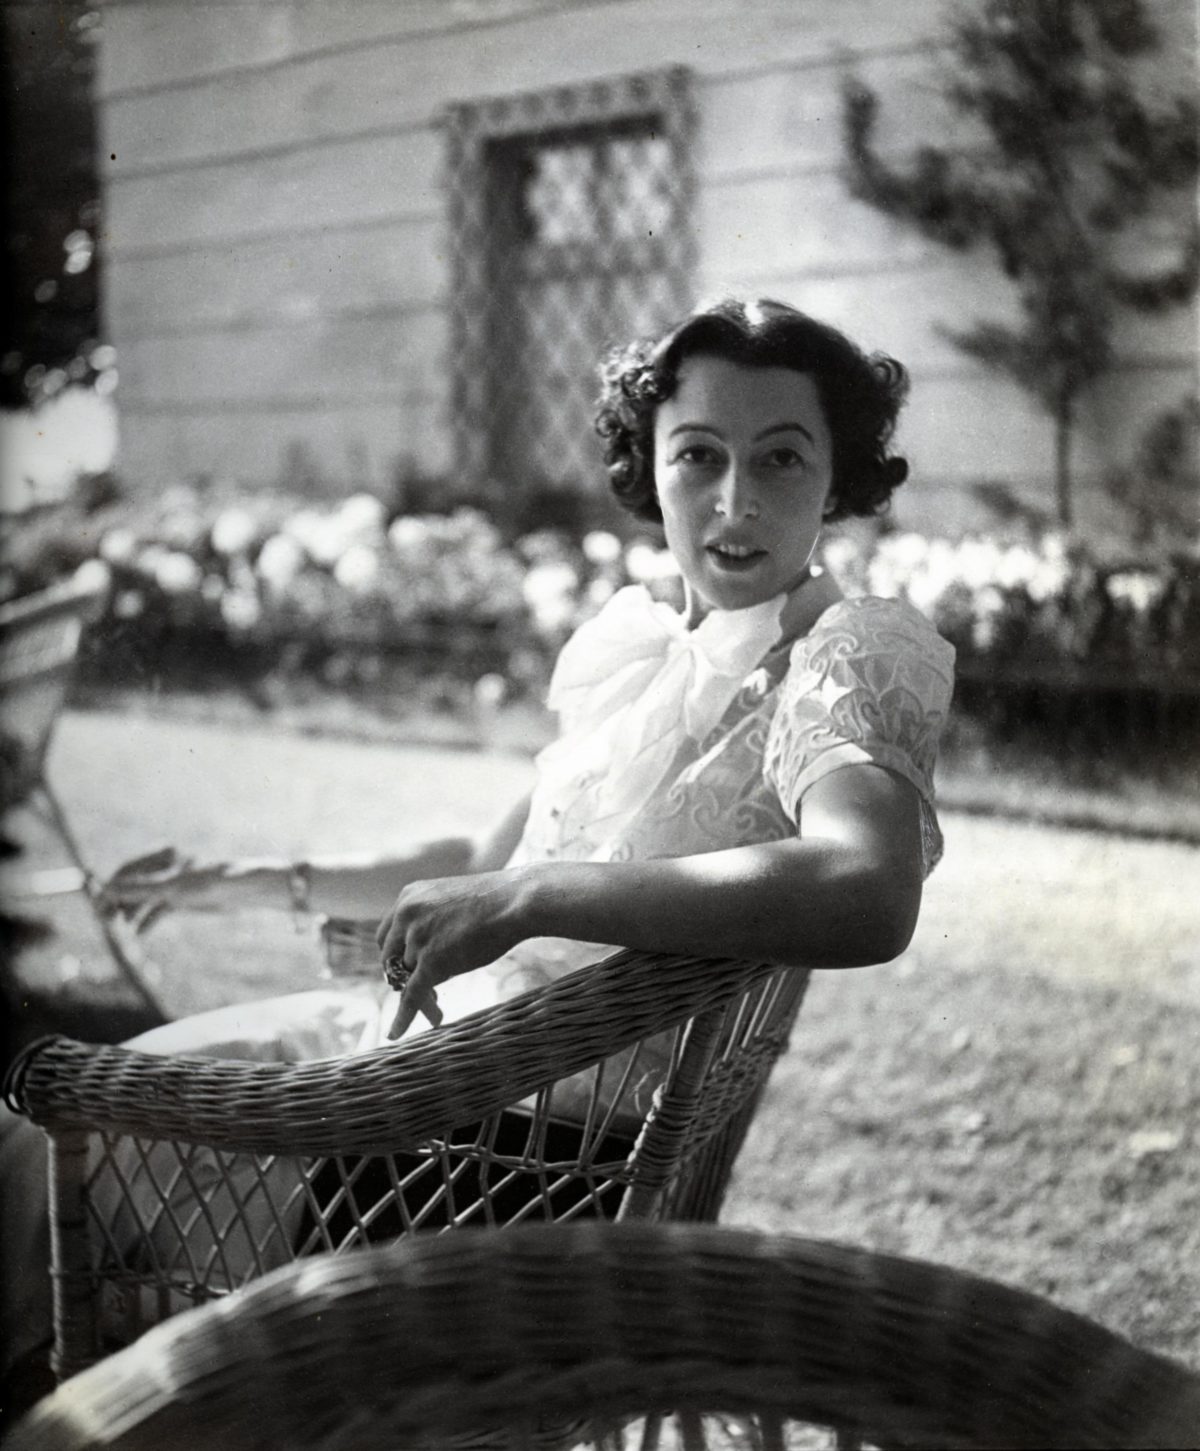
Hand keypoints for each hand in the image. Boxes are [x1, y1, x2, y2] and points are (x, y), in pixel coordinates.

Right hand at [99, 847, 228, 926]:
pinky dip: (148, 920)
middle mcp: (165, 869)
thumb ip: (139, 889)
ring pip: (144, 900)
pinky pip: (158, 910)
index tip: (97, 906)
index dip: (111, 889)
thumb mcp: (170, 888)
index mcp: (161, 858)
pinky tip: (139, 934)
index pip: (127, 873)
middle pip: (133, 886)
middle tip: (105, 921)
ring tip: (121, 929)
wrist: (242, 891)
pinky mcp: (183, 899)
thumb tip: (108, 889)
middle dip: (119, 903)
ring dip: (131, 913)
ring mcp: (174, 884)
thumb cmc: (209, 883)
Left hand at [375, 870, 527, 1038]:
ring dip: (423, 996)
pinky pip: (411, 995)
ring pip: (407, 980)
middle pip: (391, 960)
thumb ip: (430, 925)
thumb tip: (422, 963)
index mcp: (407, 897)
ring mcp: (417, 938)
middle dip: (404, 979)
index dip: (397, 957)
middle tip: (427, 993)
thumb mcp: (449, 905)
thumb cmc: (494, 902)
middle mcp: (405, 916)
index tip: (408, 970)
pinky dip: (403, 1017)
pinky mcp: (432, 961)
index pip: (386, 936)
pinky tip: (394, 1034)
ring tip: (438, 1010)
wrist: (515, 901)